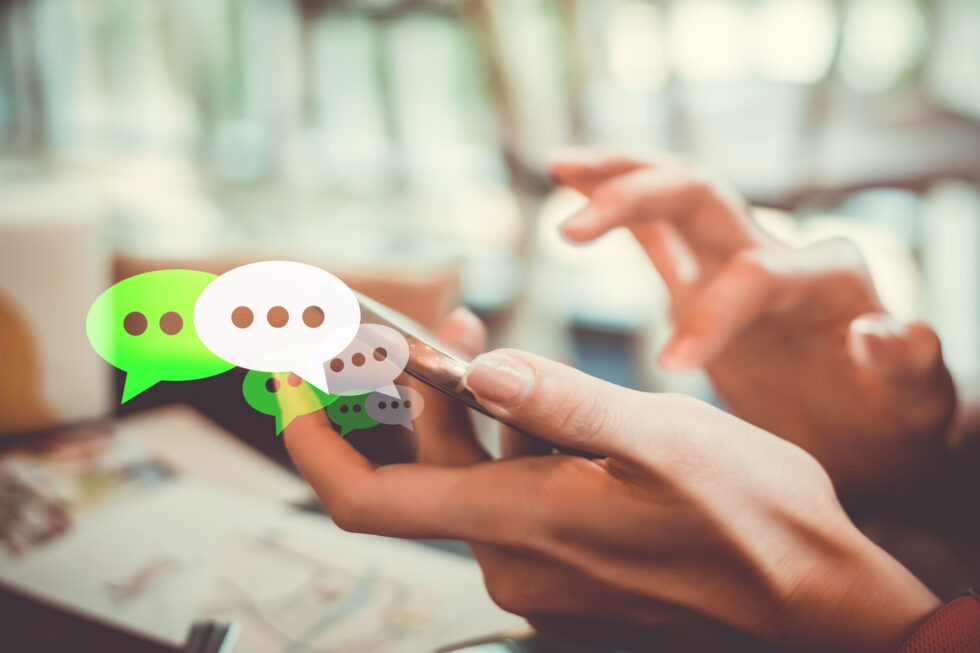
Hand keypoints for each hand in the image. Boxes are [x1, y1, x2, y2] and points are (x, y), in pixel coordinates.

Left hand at [279, 326, 939, 651]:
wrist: (808, 593)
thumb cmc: (748, 518)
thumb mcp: (660, 438)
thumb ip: (558, 403)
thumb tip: (477, 369)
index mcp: (519, 522)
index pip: (366, 497)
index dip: (313, 439)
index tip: (289, 377)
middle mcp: (511, 553)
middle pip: (421, 468)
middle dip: (409, 391)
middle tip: (421, 321)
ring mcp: (537, 563)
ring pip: (468, 474)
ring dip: (463, 408)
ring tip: (475, 339)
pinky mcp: (565, 559)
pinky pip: (506, 492)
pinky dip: (502, 440)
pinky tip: (526, 397)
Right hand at [551, 151, 955, 491]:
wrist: (866, 429)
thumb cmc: (890, 422)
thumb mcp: (916, 404)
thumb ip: (907, 366)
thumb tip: (878, 331)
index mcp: (826, 281)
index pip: (755, 274)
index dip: (710, 315)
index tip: (671, 369)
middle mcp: (776, 255)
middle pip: (702, 195)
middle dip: (637, 199)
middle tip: (571, 228)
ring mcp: (735, 262)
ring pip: (673, 194)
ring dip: (618, 177)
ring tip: (558, 166)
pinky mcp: (704, 282)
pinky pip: (657, 233)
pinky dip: (617, 208)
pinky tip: (571, 190)